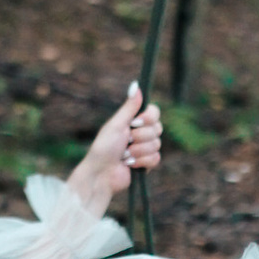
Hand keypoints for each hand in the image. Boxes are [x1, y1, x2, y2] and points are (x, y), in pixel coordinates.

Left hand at [72, 82, 162, 209]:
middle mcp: (141, 133)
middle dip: (140, 137)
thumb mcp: (116, 124)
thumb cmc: (104, 148)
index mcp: (134, 121)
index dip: (149, 118)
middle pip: (157, 128)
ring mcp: (145, 148)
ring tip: (124, 155)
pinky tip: (130, 164)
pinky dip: (141, 162)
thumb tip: (136, 84)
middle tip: (126, 141)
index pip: (155, 112)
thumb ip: (129, 106)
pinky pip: (156, 158)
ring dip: (138, 151)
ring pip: (157, 144)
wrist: (101, 174)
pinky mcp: (147, 163)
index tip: (136, 122)